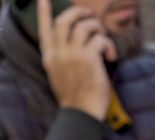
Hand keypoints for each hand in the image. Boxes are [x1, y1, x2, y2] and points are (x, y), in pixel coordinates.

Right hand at [40, 0, 112, 118]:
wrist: (82, 113)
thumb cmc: (75, 97)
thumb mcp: (59, 75)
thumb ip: (61, 57)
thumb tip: (72, 40)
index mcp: (49, 57)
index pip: (44, 29)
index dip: (44, 13)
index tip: (43, 0)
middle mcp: (58, 53)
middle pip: (65, 19)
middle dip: (79, 12)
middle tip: (89, 15)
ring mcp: (73, 55)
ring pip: (84, 25)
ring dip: (97, 27)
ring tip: (102, 37)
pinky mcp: (88, 58)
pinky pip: (100, 39)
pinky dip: (108, 45)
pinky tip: (110, 56)